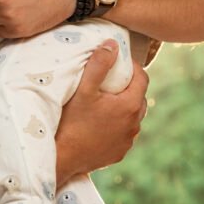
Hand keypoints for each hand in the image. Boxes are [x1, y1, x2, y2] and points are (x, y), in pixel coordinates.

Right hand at [55, 41, 148, 186]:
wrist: (62, 158)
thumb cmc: (71, 122)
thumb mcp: (83, 89)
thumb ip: (99, 64)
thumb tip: (112, 44)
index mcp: (130, 106)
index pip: (142, 78)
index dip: (132, 67)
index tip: (119, 61)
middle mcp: (134, 125)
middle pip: (139, 98)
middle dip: (129, 86)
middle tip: (111, 80)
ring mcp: (127, 141)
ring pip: (132, 117)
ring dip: (124, 107)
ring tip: (105, 101)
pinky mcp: (118, 153)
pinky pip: (123, 134)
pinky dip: (117, 125)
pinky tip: (101, 123)